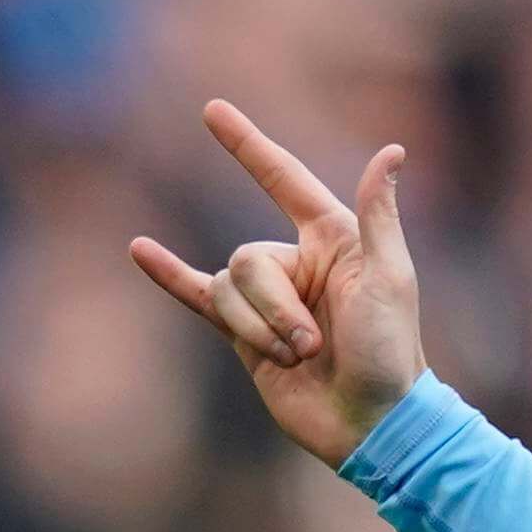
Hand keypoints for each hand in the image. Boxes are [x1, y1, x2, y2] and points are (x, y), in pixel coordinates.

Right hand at [130, 101, 424, 469]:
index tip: (212, 110)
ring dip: (261, 331)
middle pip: (247, 260)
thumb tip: (392, 150)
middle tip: (316, 345)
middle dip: (275, 309)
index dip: (246, 146)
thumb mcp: (388, 278)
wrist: (369, 422)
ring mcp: (269, 298)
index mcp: (334, 238)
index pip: (282, 179)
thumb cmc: (391, 351)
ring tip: (301, 359)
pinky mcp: (245, 334)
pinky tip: (139, 250)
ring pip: (227, 291)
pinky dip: (167, 274)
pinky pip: (196, 295)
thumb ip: (378, 215)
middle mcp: (298, 260)